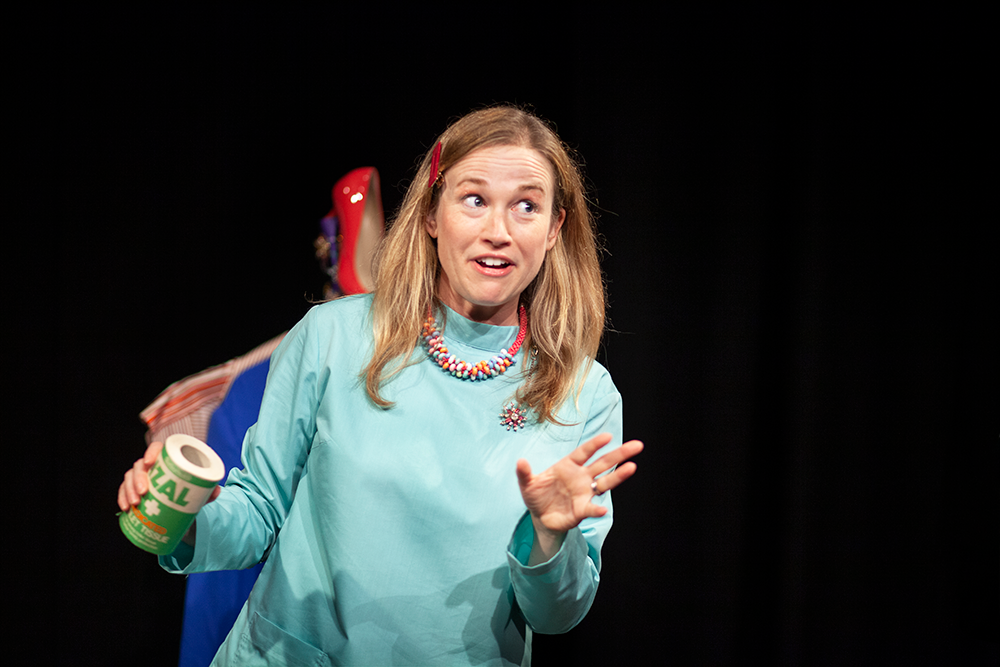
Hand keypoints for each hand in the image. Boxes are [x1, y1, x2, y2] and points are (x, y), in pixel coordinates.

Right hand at [117, 440, 220, 510]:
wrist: (182, 501)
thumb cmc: (190, 487)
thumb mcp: (199, 488)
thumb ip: (208, 489)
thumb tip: (216, 492)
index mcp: (169, 459)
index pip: (157, 448)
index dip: (151, 452)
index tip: (149, 462)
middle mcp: (152, 465)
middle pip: (140, 465)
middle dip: (138, 478)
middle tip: (143, 492)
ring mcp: (141, 476)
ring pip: (130, 477)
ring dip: (129, 490)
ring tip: (135, 504)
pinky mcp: (134, 488)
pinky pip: (124, 490)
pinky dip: (123, 498)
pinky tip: (125, 508)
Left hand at [516, 433, 642, 560]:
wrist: (540, 518)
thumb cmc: (536, 496)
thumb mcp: (527, 484)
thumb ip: (524, 473)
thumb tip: (520, 462)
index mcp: (568, 466)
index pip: (584, 452)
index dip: (595, 444)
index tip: (608, 436)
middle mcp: (581, 477)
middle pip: (603, 463)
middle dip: (620, 454)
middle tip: (637, 445)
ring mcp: (585, 492)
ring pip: (605, 481)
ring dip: (618, 475)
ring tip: (632, 467)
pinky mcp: (582, 509)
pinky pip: (592, 508)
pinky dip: (596, 509)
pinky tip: (601, 509)